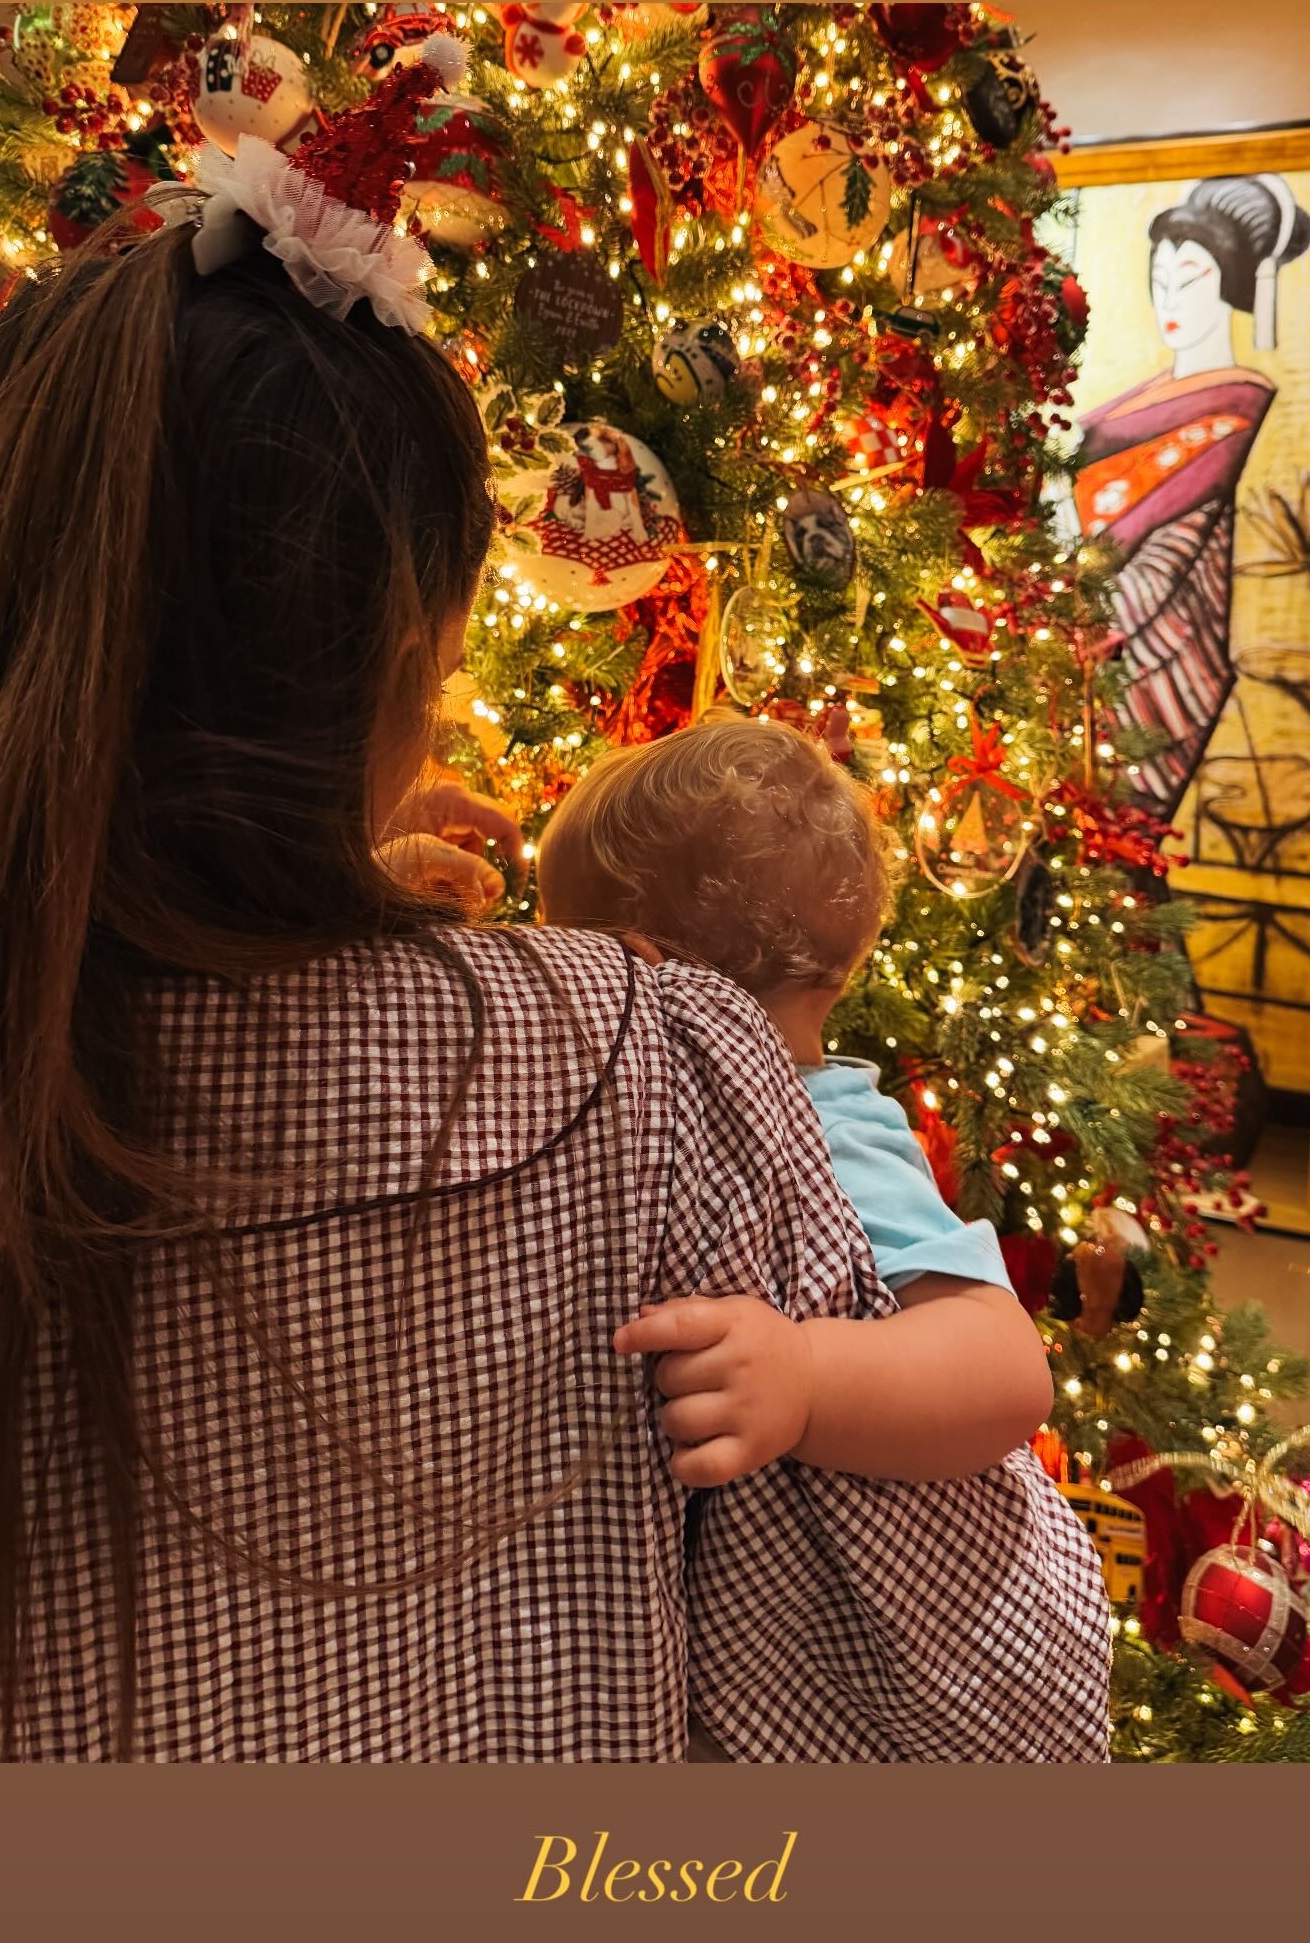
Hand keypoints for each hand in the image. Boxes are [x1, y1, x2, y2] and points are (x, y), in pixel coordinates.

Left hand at [378, 775, 527, 914]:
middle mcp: (451, 794)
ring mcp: (439, 803)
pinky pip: (452, 839)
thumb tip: (498, 890)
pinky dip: (448, 861)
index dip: (517, 855)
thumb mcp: (430, 860)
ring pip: (470, 840)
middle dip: (482, 867)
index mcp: (454, 799)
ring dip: (463, 867)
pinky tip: (430, 877)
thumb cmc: (379, 845)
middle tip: (473, 897)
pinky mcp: (428, 814)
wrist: (341, 842)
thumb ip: (468, 872)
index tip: (514, 886)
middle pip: (488, 834)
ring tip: (439, 888)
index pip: (505, 824)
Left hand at [612, 1295, 813, 1487]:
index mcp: (733, 1324)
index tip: (620, 1342)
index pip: (680, 1326)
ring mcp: (747, 1411)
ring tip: (695, 1411)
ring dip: (673, 1419)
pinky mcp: (751, 1451)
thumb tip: (641, 1317)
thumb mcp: (731, 1313)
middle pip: (668, 1377)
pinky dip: (683, 1463)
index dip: (644, 1335)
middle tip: (693, 1380)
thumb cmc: (758, 1343)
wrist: (813, 1383)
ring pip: (675, 1420)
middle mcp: (741, 1366)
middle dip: (668, 1380)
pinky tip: (690, 1448)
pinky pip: (698, 1467)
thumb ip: (685, 1311)